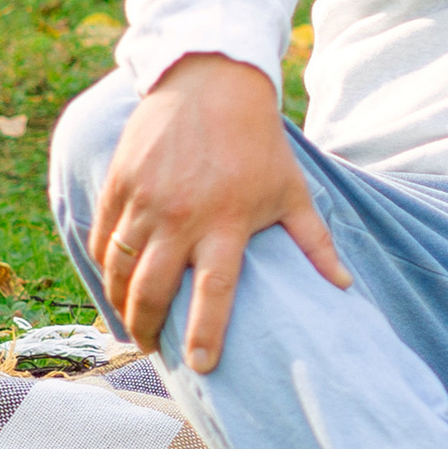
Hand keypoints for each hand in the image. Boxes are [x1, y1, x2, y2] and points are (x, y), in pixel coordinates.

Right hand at [90, 53, 351, 371]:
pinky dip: (105, 265)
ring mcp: (145, 199)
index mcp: (227, 221)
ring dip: (121, 304)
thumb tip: (344, 287)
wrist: (212, 82)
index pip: (215, 291)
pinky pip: (103, 238)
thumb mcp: (291, 191)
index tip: (202, 366)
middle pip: (153, 290)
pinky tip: (115, 281)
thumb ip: (315, 243)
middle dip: (148, 329)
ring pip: (120, 269)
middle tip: (153, 348)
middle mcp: (181, 215)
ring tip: (132, 323)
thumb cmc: (258, 143)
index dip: (206, 333)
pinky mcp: (119, 184)